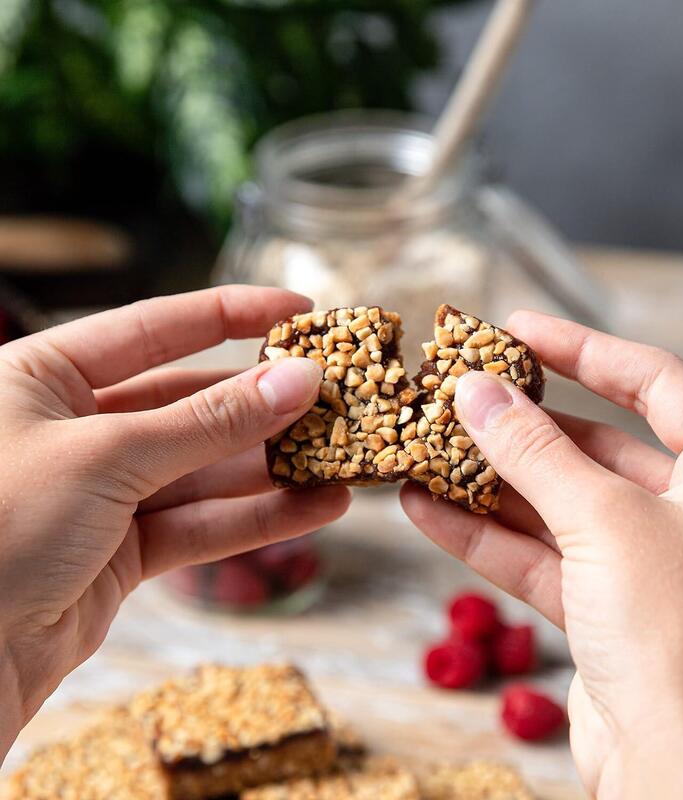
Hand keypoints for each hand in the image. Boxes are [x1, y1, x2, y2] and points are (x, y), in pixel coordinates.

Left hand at [0, 286, 349, 759]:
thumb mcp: (108, 456)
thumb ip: (210, 421)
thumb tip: (298, 380)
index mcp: (45, 376)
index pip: (155, 326)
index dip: (231, 315)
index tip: (298, 312)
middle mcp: (75, 428)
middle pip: (190, 403)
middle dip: (263, 405)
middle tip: (332, 401)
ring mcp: (101, 493)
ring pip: (203, 471)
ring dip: (272, 470)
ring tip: (340, 461)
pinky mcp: (123, 553)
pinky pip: (200, 524)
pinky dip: (257, 519)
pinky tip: (316, 509)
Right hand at [402, 311, 682, 798]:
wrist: (678, 776)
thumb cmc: (677, 636)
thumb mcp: (599, 519)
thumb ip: (532, 450)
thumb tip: (475, 391)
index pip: (654, 381)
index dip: (582, 348)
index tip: (518, 328)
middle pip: (596, 446)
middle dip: (521, 426)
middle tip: (458, 395)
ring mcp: (653, 563)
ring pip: (559, 504)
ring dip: (490, 482)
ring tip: (424, 448)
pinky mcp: (609, 609)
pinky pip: (542, 554)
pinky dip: (485, 534)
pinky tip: (425, 508)